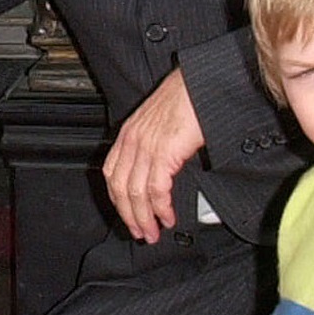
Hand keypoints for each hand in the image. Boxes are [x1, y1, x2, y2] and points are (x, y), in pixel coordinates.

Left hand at [102, 67, 204, 242]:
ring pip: (136, 194)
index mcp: (129, 132)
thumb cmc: (188, 95)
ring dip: (145, 219)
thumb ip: (155, 142)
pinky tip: (167, 217)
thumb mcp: (161, 119)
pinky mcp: (164, 152)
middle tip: (141, 233)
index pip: (111, 174)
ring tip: (154, 232)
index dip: (118, 199)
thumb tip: (162, 169)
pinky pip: (156, 190)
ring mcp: (146, 146)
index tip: (128, 215)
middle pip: (121, 188)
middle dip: (130, 216)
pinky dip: (161, 209)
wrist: (202, 82)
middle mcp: (133, 139)